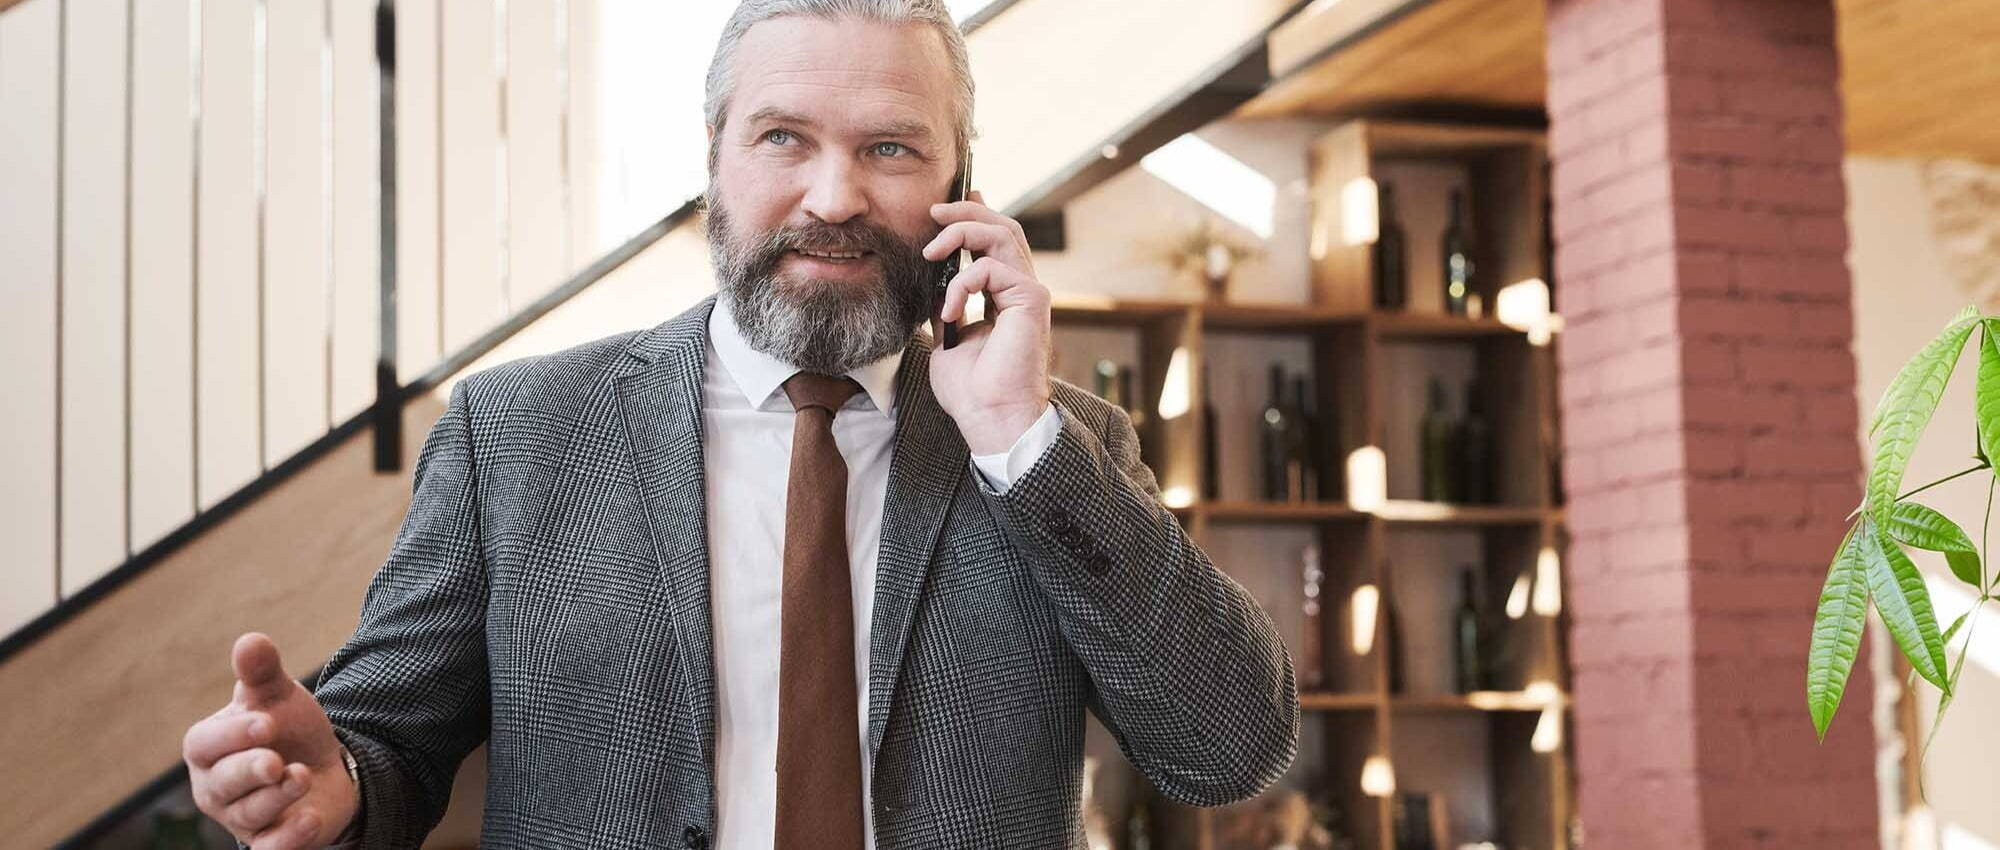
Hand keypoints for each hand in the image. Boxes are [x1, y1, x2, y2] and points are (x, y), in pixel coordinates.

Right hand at [183, 633, 359, 847]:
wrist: (324, 765)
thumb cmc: (286, 728)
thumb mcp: (278, 696)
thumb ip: (262, 672)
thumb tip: (251, 640)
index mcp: (208, 748)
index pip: (204, 745)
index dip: (232, 736)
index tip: (265, 722)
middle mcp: (216, 787)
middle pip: (222, 784)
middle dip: (249, 771)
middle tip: (276, 761)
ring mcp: (240, 818)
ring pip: (250, 814)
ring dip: (278, 797)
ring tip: (302, 776)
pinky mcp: (270, 842)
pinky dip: (288, 839)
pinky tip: (310, 819)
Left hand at [925, 189, 1052, 454]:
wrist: (991, 418)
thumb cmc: (972, 391)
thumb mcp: (948, 339)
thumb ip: (947, 309)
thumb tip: (933, 287)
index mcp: (1004, 297)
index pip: (995, 243)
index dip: (975, 217)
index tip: (946, 208)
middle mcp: (1021, 290)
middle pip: (1003, 228)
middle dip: (968, 211)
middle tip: (934, 210)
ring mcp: (1030, 293)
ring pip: (1003, 235)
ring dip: (963, 231)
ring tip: (931, 247)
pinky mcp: (1031, 300)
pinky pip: (991, 269)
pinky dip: (962, 284)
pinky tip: (948, 310)